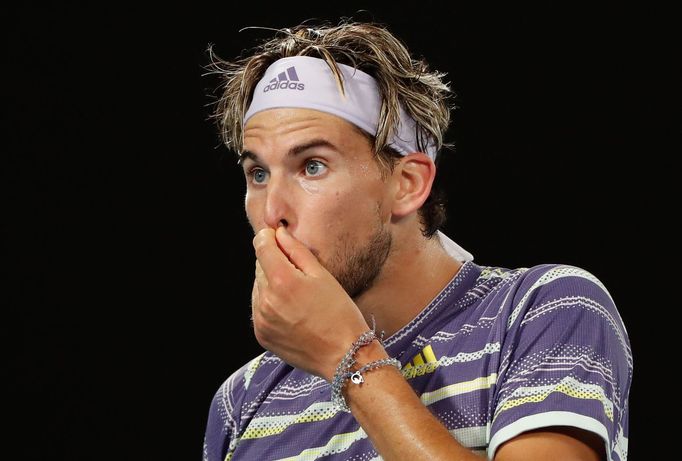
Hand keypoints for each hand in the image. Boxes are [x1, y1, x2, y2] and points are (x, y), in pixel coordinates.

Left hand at [251, 226, 369, 380]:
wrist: (344, 356)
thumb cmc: (340, 313)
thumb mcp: (322, 275)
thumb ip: (296, 250)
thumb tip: (279, 233)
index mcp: (282, 281)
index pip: (261, 245)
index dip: (269, 237)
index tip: (278, 237)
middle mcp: (265, 300)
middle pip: (259, 266)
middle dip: (274, 262)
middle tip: (299, 272)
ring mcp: (261, 319)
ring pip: (257, 287)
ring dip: (271, 283)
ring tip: (297, 295)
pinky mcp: (261, 334)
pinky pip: (258, 308)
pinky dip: (270, 303)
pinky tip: (291, 309)